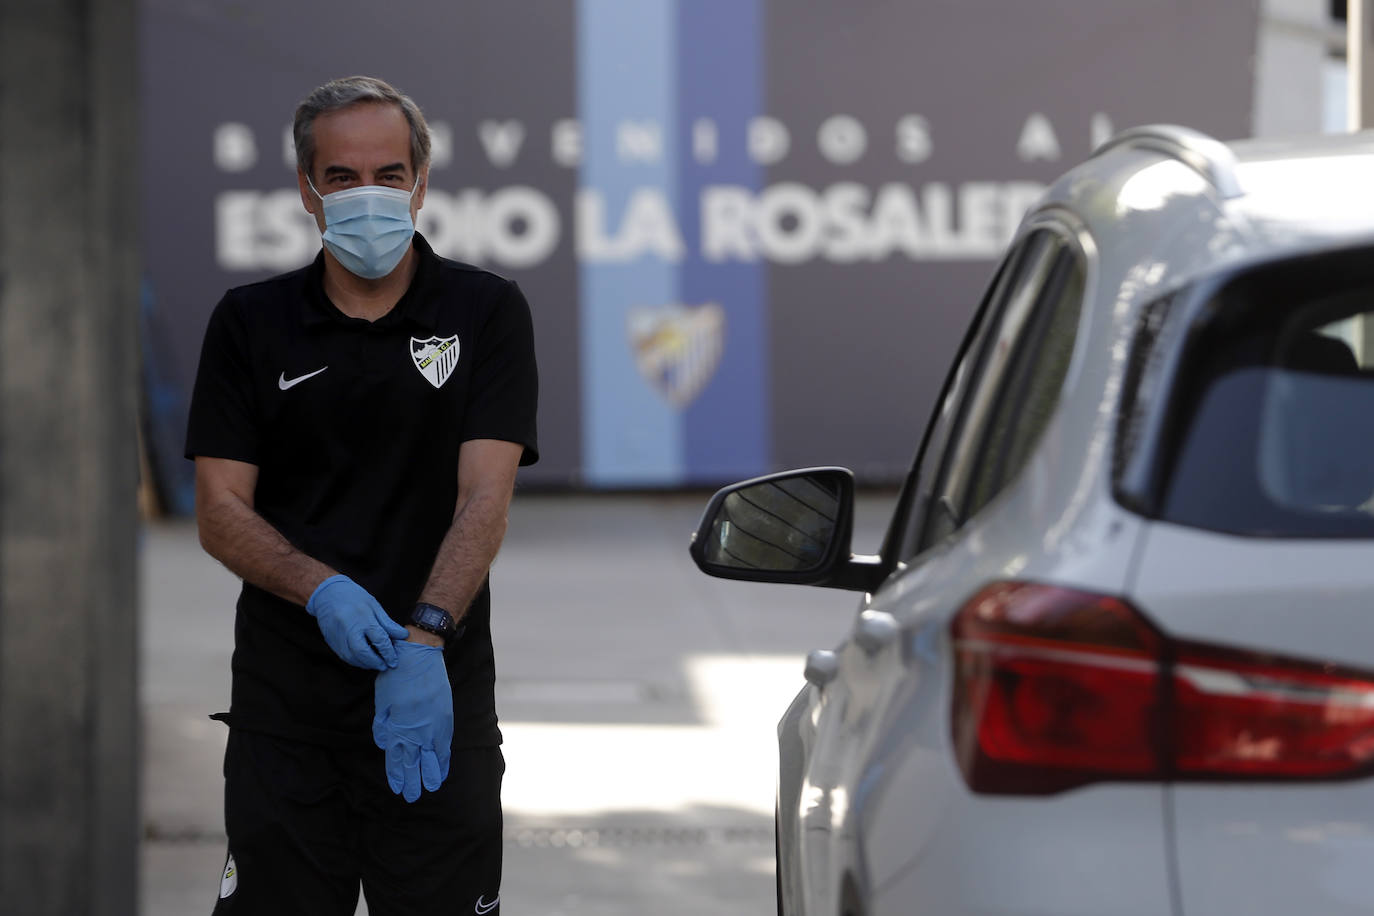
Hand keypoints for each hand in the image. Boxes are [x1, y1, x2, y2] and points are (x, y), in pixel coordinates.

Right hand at [305, 575, 408, 669]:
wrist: (327, 593)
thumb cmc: (354, 597)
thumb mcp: (374, 605)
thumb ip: (388, 623)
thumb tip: (403, 635)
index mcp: (363, 616)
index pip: (379, 639)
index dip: (388, 653)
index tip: (394, 661)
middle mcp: (349, 627)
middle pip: (363, 652)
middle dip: (376, 662)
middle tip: (385, 665)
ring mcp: (338, 635)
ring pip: (352, 657)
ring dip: (365, 664)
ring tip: (375, 664)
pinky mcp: (330, 640)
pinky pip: (344, 656)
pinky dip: (355, 661)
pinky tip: (363, 660)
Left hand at [373, 640, 452, 802]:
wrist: (418, 656)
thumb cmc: (395, 677)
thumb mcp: (382, 702)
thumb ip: (382, 725)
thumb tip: (384, 743)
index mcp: (397, 729)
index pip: (396, 760)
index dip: (397, 776)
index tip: (398, 789)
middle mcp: (415, 733)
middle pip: (413, 764)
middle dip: (413, 782)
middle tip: (413, 797)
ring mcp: (432, 727)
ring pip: (431, 758)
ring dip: (431, 775)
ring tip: (430, 788)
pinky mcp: (445, 719)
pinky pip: (444, 746)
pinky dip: (443, 759)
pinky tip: (443, 768)